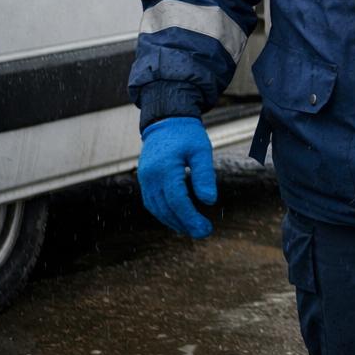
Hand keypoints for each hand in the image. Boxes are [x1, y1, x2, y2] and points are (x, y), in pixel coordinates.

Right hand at [137, 116, 216, 238]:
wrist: (166, 121)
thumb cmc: (187, 135)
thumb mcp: (201, 151)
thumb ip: (204, 175)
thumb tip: (210, 201)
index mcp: (164, 168)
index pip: (176, 200)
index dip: (190, 217)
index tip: (205, 228)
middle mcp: (150, 176)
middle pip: (165, 208)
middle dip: (184, 224)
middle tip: (203, 233)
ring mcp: (144, 178)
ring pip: (156, 208)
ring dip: (173, 221)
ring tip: (192, 229)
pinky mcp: (144, 179)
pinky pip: (152, 202)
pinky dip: (164, 213)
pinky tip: (178, 218)